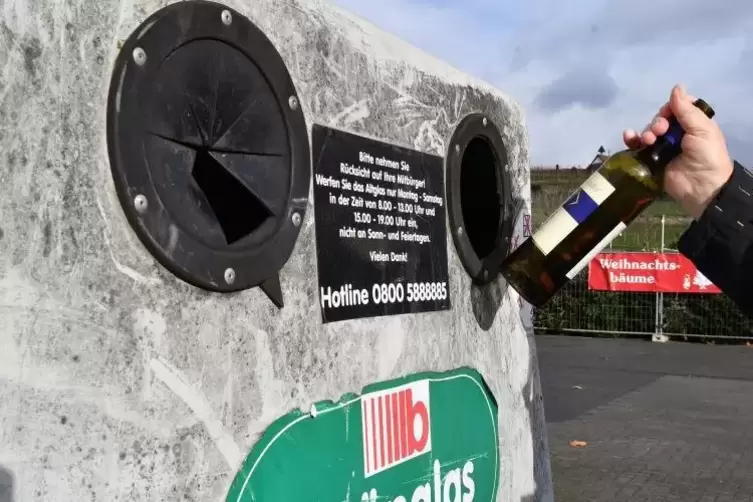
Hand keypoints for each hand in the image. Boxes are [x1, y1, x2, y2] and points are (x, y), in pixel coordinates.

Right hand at [622, 85, 733, 219]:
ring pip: (649, 131)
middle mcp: (678, 134)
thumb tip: (676, 86)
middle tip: (660, 131)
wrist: (701, 187)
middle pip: (661, 119)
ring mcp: (664, 147)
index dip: (671, 107)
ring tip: (649, 140)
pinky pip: (638, 146)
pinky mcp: (652, 159)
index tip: (669, 112)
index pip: (677, 107)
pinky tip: (628, 136)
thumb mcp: (702, 129)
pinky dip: (632, 139)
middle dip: (658, 122)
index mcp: (693, 124)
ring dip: (646, 131)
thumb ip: (687, 110)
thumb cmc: (707, 156)